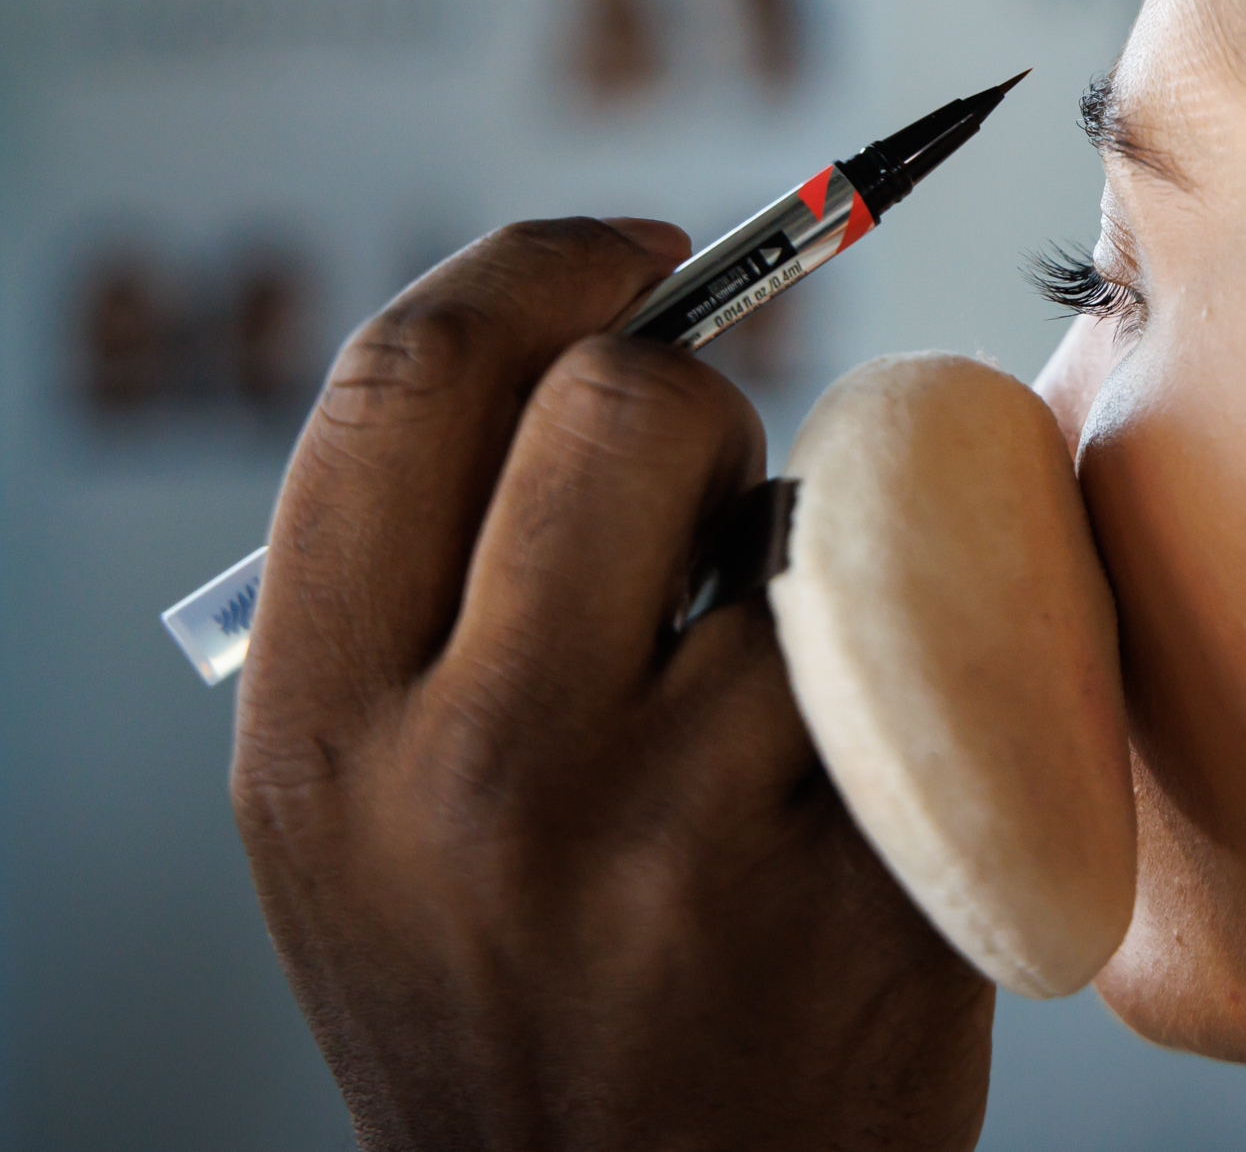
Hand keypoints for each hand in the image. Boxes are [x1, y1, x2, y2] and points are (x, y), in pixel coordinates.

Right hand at [230, 218, 994, 1151]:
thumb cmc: (509, 993)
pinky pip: (925, 648)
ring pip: (801, 523)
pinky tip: (872, 747)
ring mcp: (689, 833)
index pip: (411, 380)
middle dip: (693, 401)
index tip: (631, 252)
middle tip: (707, 487)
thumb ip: (420, 592)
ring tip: (772, 673)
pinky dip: (915, 647)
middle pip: (626, 405)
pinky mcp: (867, 884)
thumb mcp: (363, 822)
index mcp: (319, 735)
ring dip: (802, 549)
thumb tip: (581, 332)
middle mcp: (483, 772)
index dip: (536, 267)